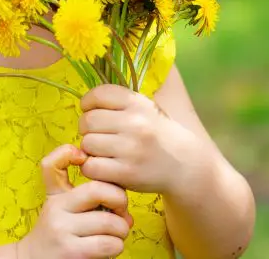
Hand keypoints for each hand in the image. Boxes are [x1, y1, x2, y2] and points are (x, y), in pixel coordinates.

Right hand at [17, 144, 133, 258]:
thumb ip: (89, 199)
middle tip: (121, 213)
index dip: (67, 153)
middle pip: (97, 190)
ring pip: (110, 221)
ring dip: (122, 230)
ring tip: (116, 235)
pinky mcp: (71, 252)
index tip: (84, 159)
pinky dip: (117, 246)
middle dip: (120, 200)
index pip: (51, 164)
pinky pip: (108, 243)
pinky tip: (110, 248)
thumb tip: (124, 209)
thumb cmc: (59, 236)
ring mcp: (62, 230)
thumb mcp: (63, 210)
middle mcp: (56, 209)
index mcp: (55, 195)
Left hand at [78, 84, 200, 195]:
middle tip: (97, 135)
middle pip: (88, 120)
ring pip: (87, 144)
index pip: (99, 94)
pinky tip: (103, 166)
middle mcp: (135, 123)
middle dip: (87, 129)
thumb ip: (118, 103)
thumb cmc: (157, 134)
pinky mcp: (127, 173)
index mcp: (138, 104)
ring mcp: (131, 149)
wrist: (184, 164)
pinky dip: (92, 168)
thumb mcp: (145, 109)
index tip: (90, 110)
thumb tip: (84, 103)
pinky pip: (92, 167)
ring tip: (102, 151)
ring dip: (89, 150)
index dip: (88, 103)